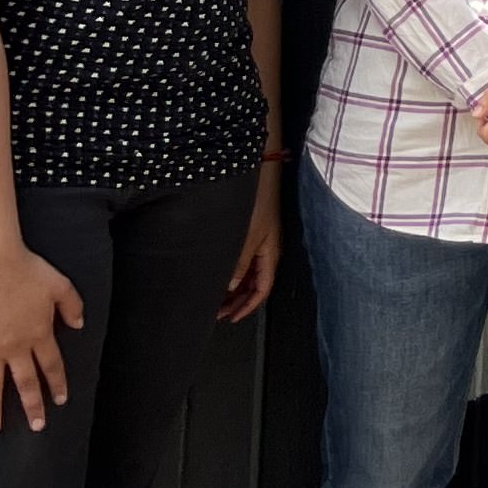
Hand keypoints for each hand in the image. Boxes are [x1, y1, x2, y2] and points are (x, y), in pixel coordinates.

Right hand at [0, 244, 84, 433]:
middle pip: (26, 382)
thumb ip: (72, 306)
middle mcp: (16, 346)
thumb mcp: (61, 285)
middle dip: (32, 406)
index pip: (52, 366)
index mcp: (39, 334)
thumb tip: (80, 326)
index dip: (58, 384)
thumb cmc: (29, 271)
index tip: (62, 401)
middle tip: (37, 427)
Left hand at [219, 170, 282, 321]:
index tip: (230, 318)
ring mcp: (261, 239)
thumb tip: (232, 286)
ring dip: (235, 288)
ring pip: (249, 273)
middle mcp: (268, 248)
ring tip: (216, 298)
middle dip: (238, 301)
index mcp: (271, 252)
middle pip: (255, 284)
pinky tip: (222, 274)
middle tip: (218, 313)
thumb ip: (240, 263)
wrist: (261, 169)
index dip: (247, 307)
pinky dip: (234, 272)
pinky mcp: (254, 229)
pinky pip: (245, 260)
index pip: (262, 289)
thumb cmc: (259, 197)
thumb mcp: (247, 235)